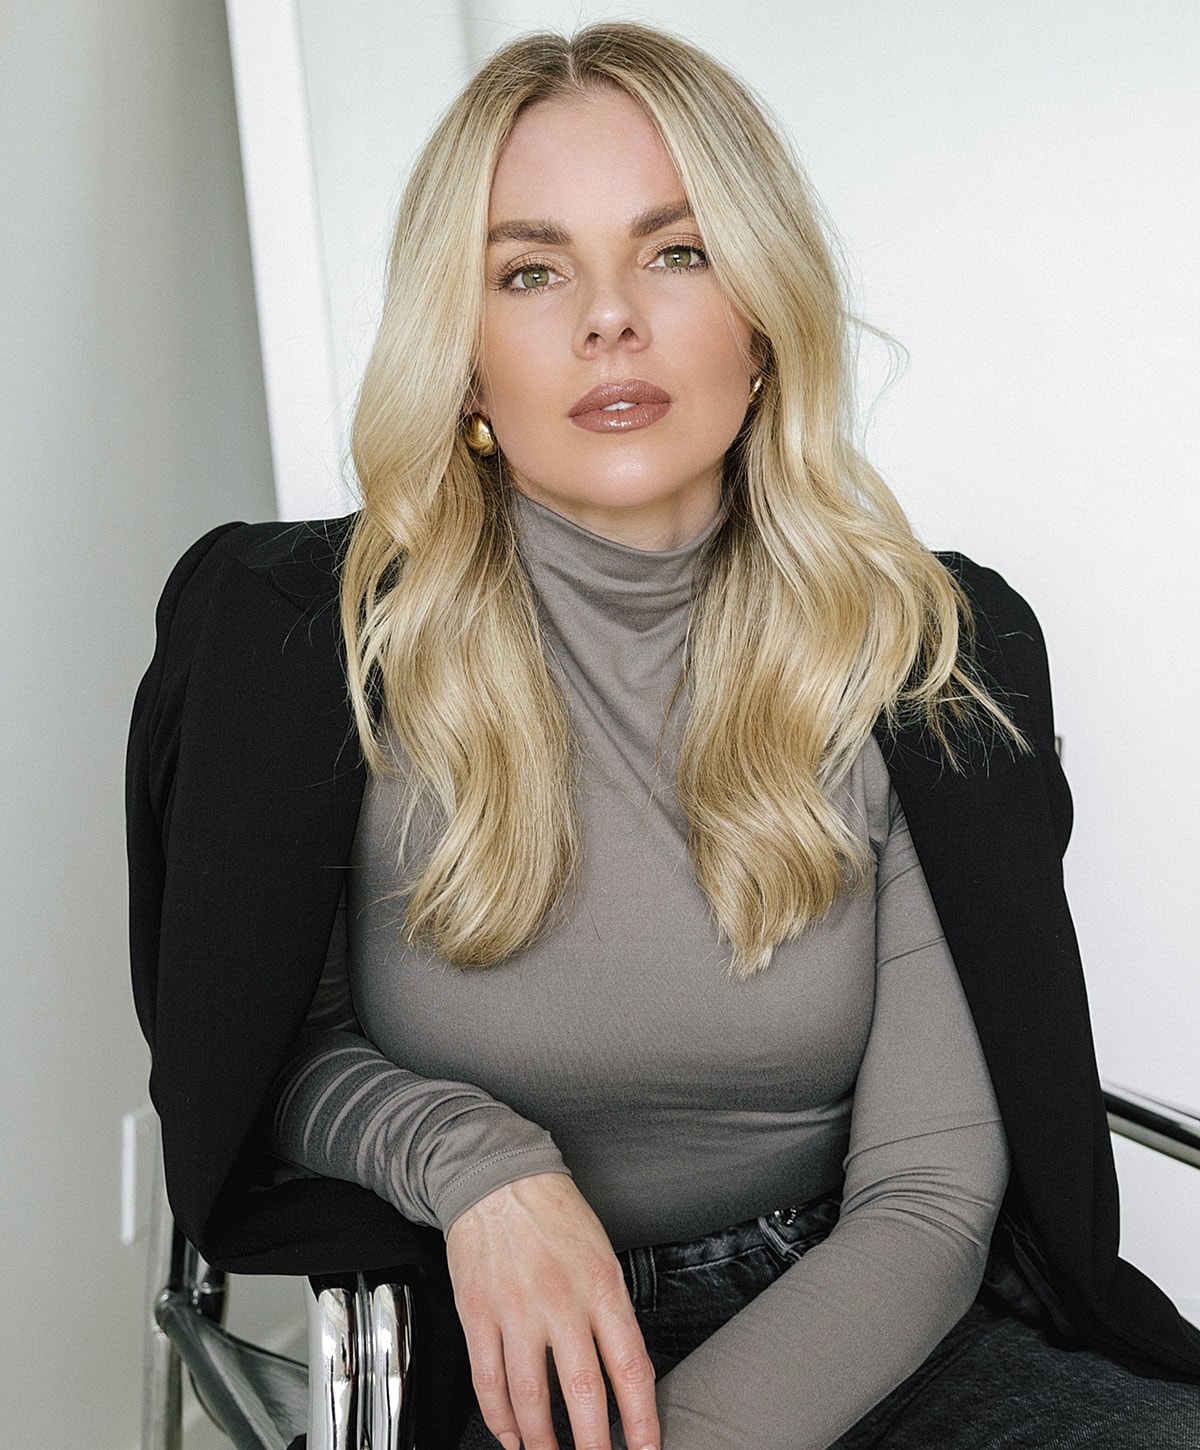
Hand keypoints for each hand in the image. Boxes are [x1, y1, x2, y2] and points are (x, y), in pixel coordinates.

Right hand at [445, 1173, 659, 1449]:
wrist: (497, 1177)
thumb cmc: (553, 1211)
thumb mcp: (601, 1252)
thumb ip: (611, 1309)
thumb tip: (622, 1369)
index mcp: (600, 1286)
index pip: (630, 1368)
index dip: (642, 1420)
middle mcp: (561, 1303)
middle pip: (582, 1394)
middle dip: (594, 1446)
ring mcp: (515, 1312)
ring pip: (530, 1399)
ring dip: (542, 1443)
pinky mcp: (478, 1315)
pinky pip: (488, 1382)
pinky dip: (499, 1419)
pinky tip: (510, 1436)